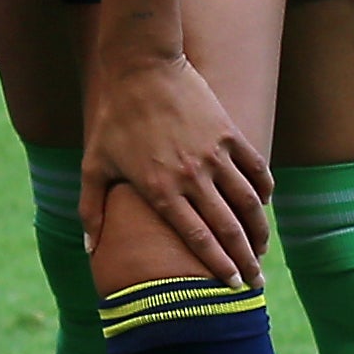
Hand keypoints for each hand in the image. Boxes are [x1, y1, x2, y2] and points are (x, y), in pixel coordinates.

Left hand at [80, 50, 272, 286]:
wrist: (141, 68)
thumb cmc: (114, 118)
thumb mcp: (93, 164)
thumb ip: (91, 209)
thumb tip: (90, 251)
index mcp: (160, 189)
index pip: (197, 238)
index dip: (218, 265)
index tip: (233, 286)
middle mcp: (192, 176)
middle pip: (228, 228)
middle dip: (246, 259)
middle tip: (256, 283)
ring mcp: (215, 155)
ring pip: (249, 203)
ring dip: (259, 230)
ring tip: (262, 250)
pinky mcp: (230, 134)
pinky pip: (256, 170)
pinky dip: (264, 191)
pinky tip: (263, 205)